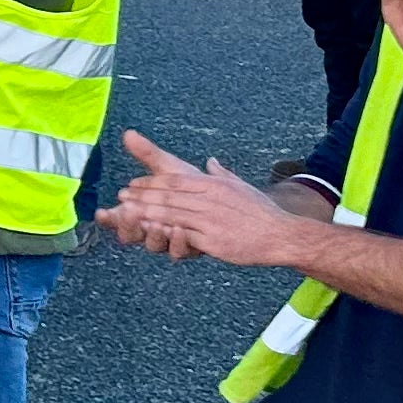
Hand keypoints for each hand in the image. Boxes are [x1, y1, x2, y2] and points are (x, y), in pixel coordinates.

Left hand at [98, 133, 317, 265]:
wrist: (281, 234)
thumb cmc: (261, 212)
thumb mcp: (240, 186)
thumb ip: (221, 174)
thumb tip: (210, 162)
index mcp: (213, 184)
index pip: (175, 180)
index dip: (151, 182)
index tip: (133, 183)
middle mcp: (209, 198)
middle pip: (168, 194)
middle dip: (141, 195)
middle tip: (121, 195)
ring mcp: (210, 219)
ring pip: (171, 213)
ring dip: (146, 212)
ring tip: (126, 212)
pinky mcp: (212, 240)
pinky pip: (182, 235)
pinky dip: (163, 231)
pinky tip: (149, 231)